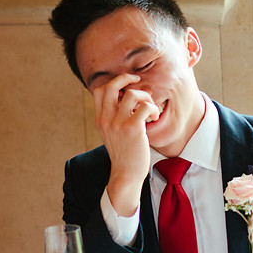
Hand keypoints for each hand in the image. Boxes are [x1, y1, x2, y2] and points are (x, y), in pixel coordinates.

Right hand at [93, 73, 160, 216]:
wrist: (125, 174)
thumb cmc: (124, 153)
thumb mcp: (112, 133)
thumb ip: (115, 116)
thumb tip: (130, 95)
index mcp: (100, 119)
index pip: (99, 90)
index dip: (114, 82)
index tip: (126, 85)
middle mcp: (106, 119)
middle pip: (111, 85)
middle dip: (126, 78)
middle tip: (138, 81)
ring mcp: (118, 123)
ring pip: (132, 94)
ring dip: (145, 97)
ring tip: (150, 108)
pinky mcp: (132, 128)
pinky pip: (145, 106)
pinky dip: (152, 108)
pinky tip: (153, 117)